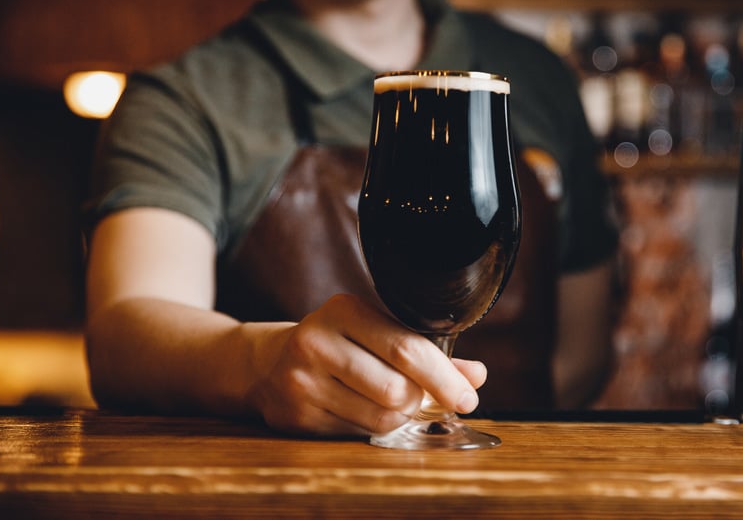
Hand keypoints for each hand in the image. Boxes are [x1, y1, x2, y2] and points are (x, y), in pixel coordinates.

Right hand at [246, 294, 486, 436]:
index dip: (444, 377)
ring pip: (381, 417)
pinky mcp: (296, 416)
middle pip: (397, 389)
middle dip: (419, 399)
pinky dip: (373, 427)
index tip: (468, 397)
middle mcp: (317, 342)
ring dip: (399, 416)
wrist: (266, 362)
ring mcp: (302, 381)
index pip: (406, 348)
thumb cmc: (338, 342)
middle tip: (419, 395)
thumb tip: (476, 376)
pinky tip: (361, 409)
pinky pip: (358, 433)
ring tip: (388, 400)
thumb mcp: (377, 331)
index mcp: (344, 309)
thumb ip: (428, 352)